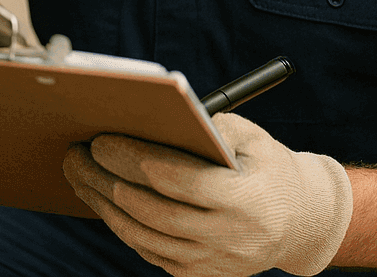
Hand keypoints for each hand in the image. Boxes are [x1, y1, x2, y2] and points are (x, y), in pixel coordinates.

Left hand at [62, 111, 351, 276]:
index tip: (100, 139)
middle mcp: (231, 237)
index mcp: (246, 198)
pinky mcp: (200, 274)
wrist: (300, 220)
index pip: (177, 179)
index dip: (132, 159)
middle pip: (152, 211)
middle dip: (105, 181)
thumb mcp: (251, 138)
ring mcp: (215, 262)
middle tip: (76, 155)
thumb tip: (147, 116)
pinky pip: (150, 252)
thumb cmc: (268, 166)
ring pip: (144, 237)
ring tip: (79, 176)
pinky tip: (102, 201)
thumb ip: (207, 127)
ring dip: (103, 205)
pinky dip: (121, 226)